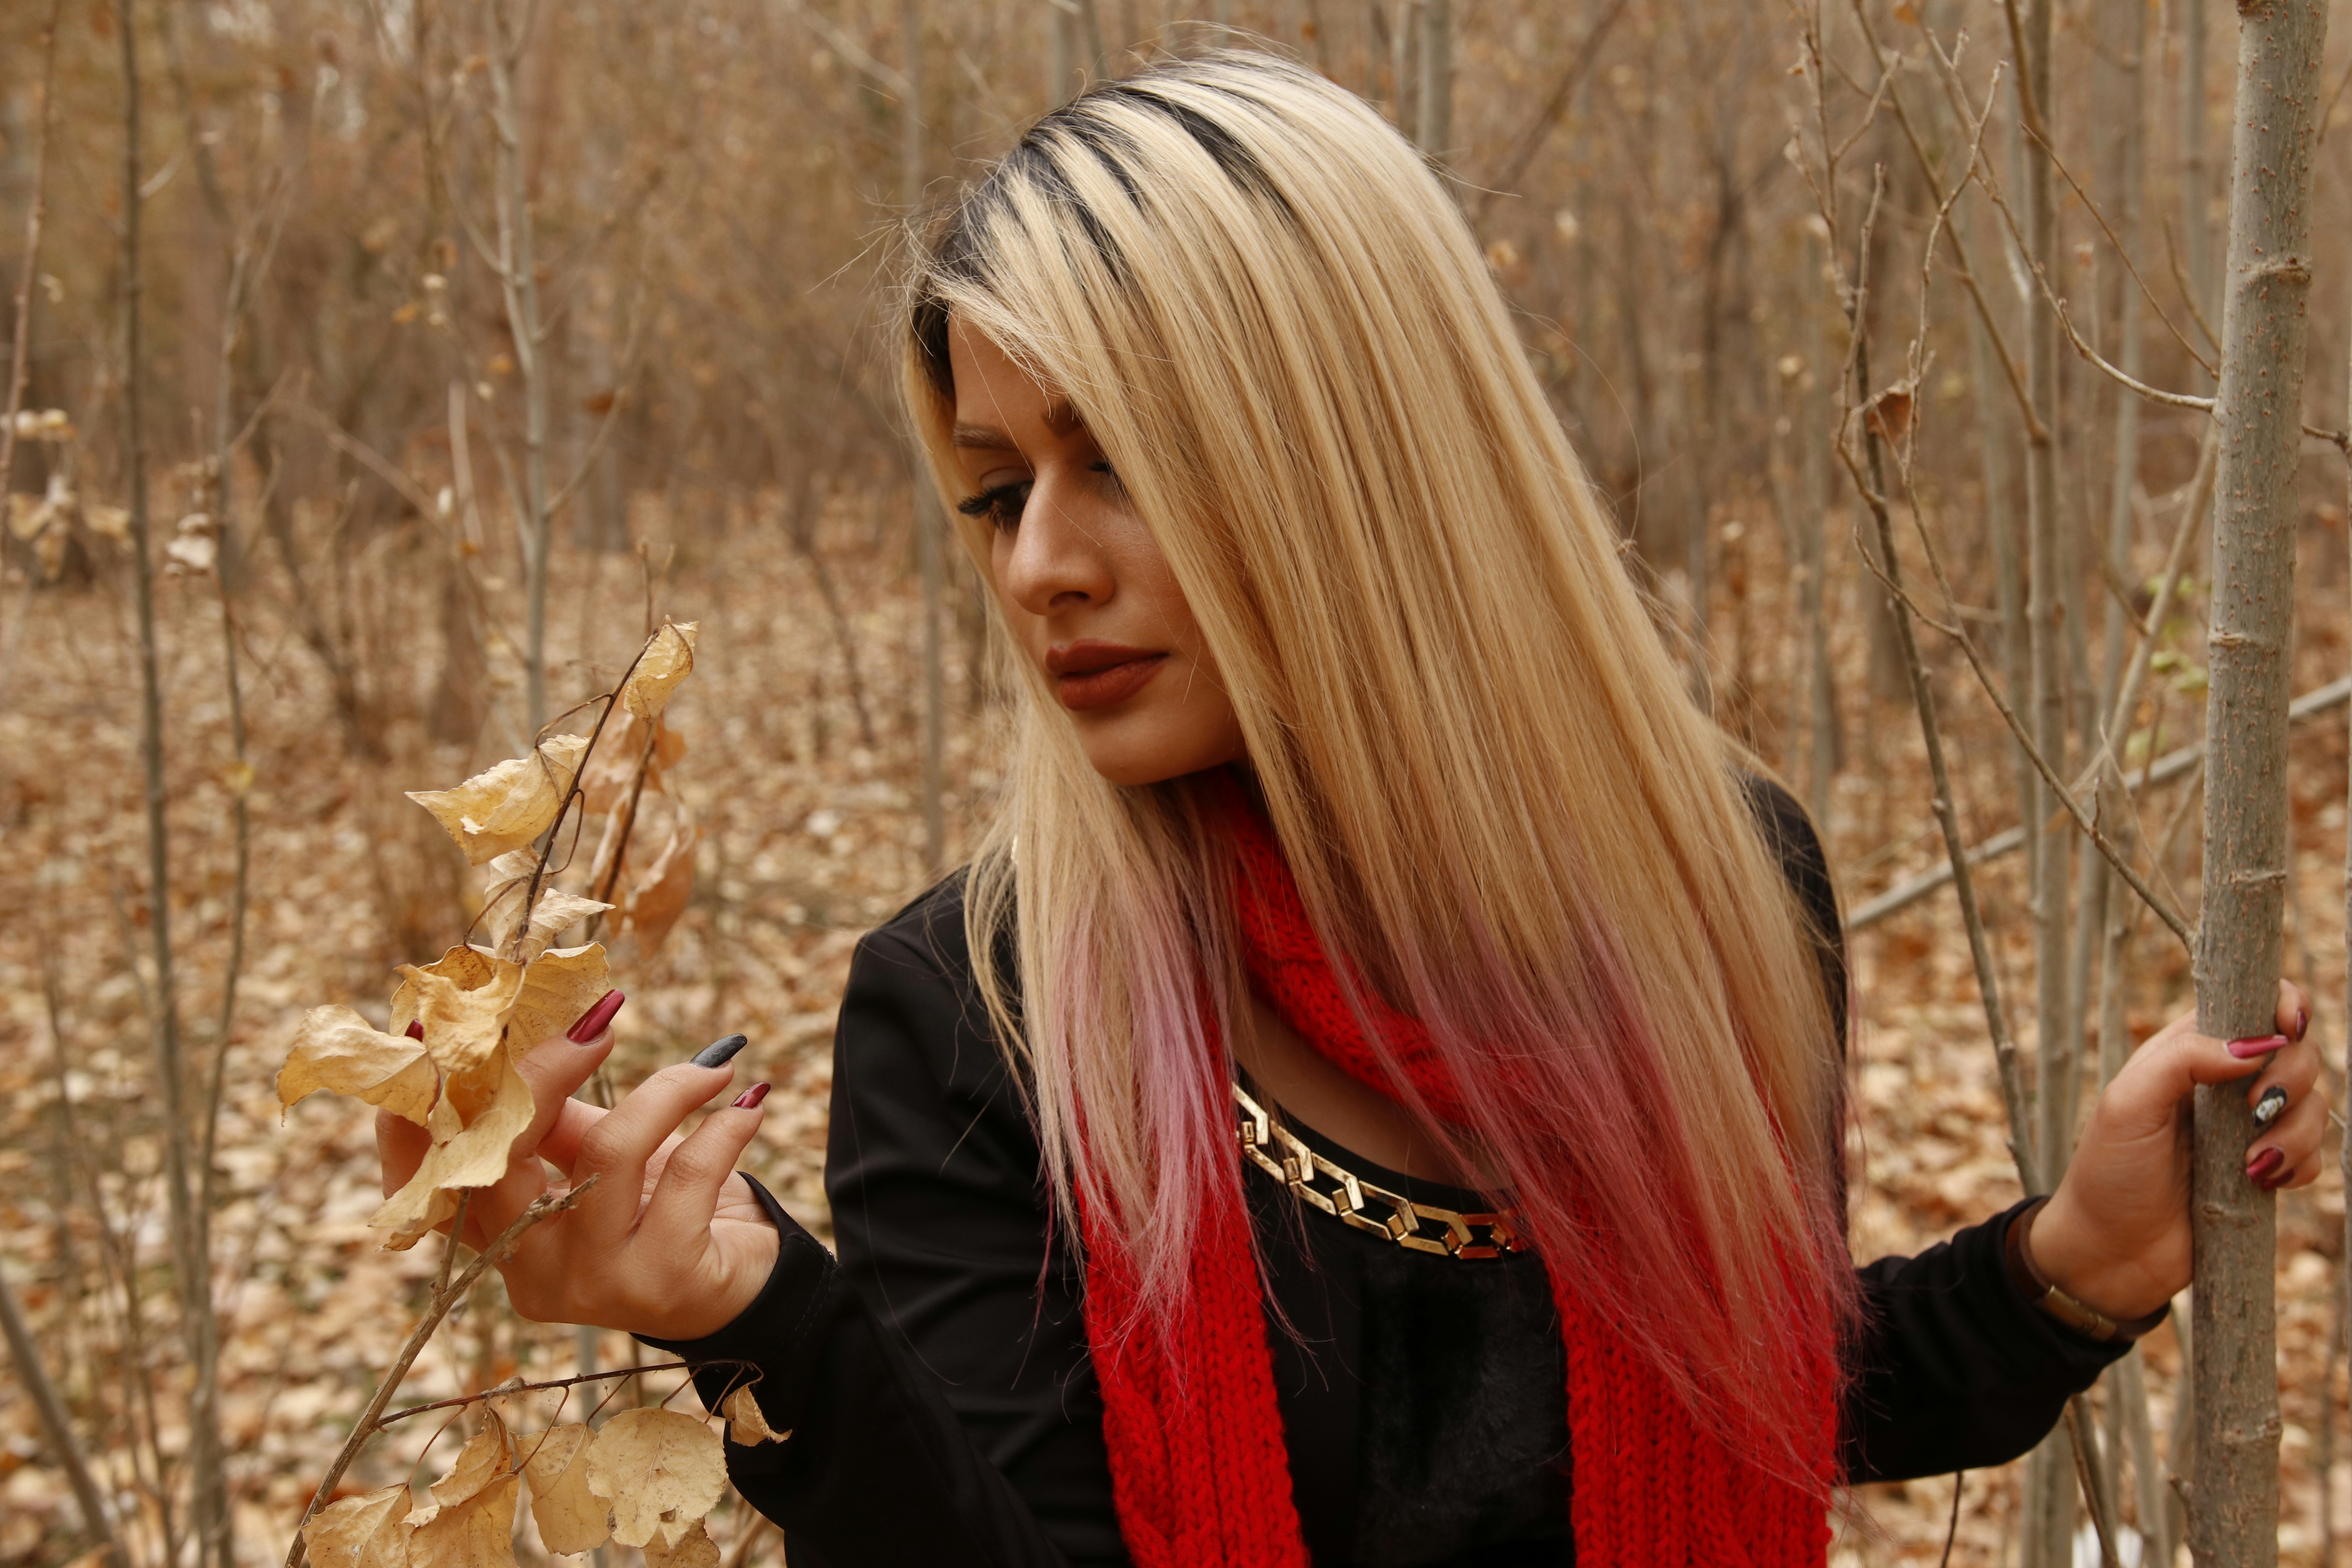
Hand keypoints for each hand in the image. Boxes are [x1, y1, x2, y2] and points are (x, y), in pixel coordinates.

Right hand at [376, 997, 781, 1341]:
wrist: (745, 1281)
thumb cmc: (661, 1207)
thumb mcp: (596, 1161)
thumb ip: (555, 1115)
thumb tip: (547, 1029)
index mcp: (498, 1239)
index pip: (428, 1184)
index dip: (414, 1120)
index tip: (432, 1038)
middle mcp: (529, 1272)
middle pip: (504, 1156)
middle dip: (546, 1072)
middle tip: (602, 1025)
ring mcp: (592, 1284)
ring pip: (609, 1151)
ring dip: (667, 1091)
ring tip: (712, 1071)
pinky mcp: (662, 1283)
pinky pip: (688, 1174)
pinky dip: (723, 1127)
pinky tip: (747, 1107)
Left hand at [2032, 979, 2320, 1322]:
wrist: (2111, 1252)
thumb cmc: (2109, 1172)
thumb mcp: (2128, 1104)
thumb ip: (2183, 1060)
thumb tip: (2253, 1045)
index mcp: (2188, 1052)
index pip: (2253, 1005)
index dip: (2284, 1006)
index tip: (2287, 1029)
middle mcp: (2224, 1084)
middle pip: (2297, 1053)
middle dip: (2291, 1079)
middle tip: (2253, 1112)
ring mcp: (2248, 1129)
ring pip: (2313, 1107)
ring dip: (2294, 1132)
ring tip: (2249, 1164)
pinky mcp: (2264, 1171)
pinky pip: (2312, 1157)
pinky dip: (2299, 1167)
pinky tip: (2261, 1183)